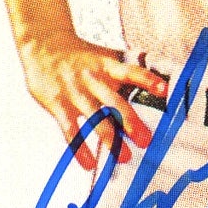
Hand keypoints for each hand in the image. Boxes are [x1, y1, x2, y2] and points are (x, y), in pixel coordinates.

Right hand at [18, 29, 167, 167]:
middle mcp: (93, 79)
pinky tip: (89, 163)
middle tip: (146, 141)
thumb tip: (155, 90)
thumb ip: (123, 73)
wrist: (43, 44)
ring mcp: (75, 92)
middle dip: (131, 122)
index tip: (164, 90)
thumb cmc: (81, 56)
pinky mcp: (57, 103)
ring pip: (94, 118)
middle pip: (114, 102)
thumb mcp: (103, 57)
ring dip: (110, 139)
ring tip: (124, 157)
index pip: (130, 72)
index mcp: (107, 66)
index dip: (147, 80)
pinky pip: (70, 129)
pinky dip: (79, 147)